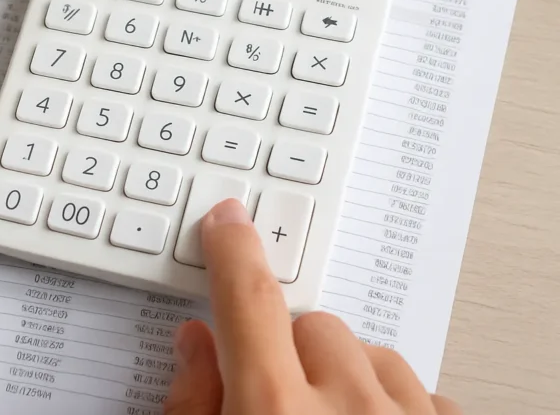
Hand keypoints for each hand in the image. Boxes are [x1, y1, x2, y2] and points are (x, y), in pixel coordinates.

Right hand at [163, 199, 461, 414]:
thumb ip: (194, 403)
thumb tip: (197, 346)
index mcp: (274, 412)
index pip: (247, 300)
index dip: (233, 252)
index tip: (229, 221)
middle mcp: (348, 410)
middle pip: (314, 327)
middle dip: (288, 352)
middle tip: (273, 401)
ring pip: (373, 354)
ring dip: (345, 379)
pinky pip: (422, 392)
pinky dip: (393, 406)